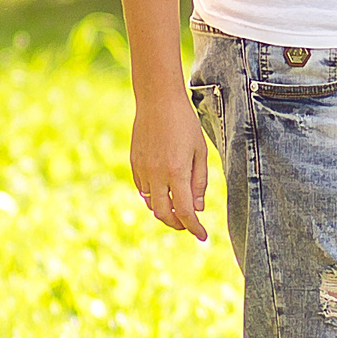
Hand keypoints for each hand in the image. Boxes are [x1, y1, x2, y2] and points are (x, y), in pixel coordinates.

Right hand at [131, 87, 210, 241]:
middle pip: (164, 214)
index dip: (194, 227)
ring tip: (178, 210)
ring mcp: (142, 170)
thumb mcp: (199, 152)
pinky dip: (154, 197)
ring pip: (151, 203)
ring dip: (165, 212)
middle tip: (189, 226)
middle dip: (177, 224)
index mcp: (177, 172)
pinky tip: (164, 193)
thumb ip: (199, 182)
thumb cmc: (185, 125)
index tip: (202, 236)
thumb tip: (197, 208)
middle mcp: (157, 174)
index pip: (185, 212)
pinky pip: (143, 190)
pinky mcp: (134, 164)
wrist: (158, 101)